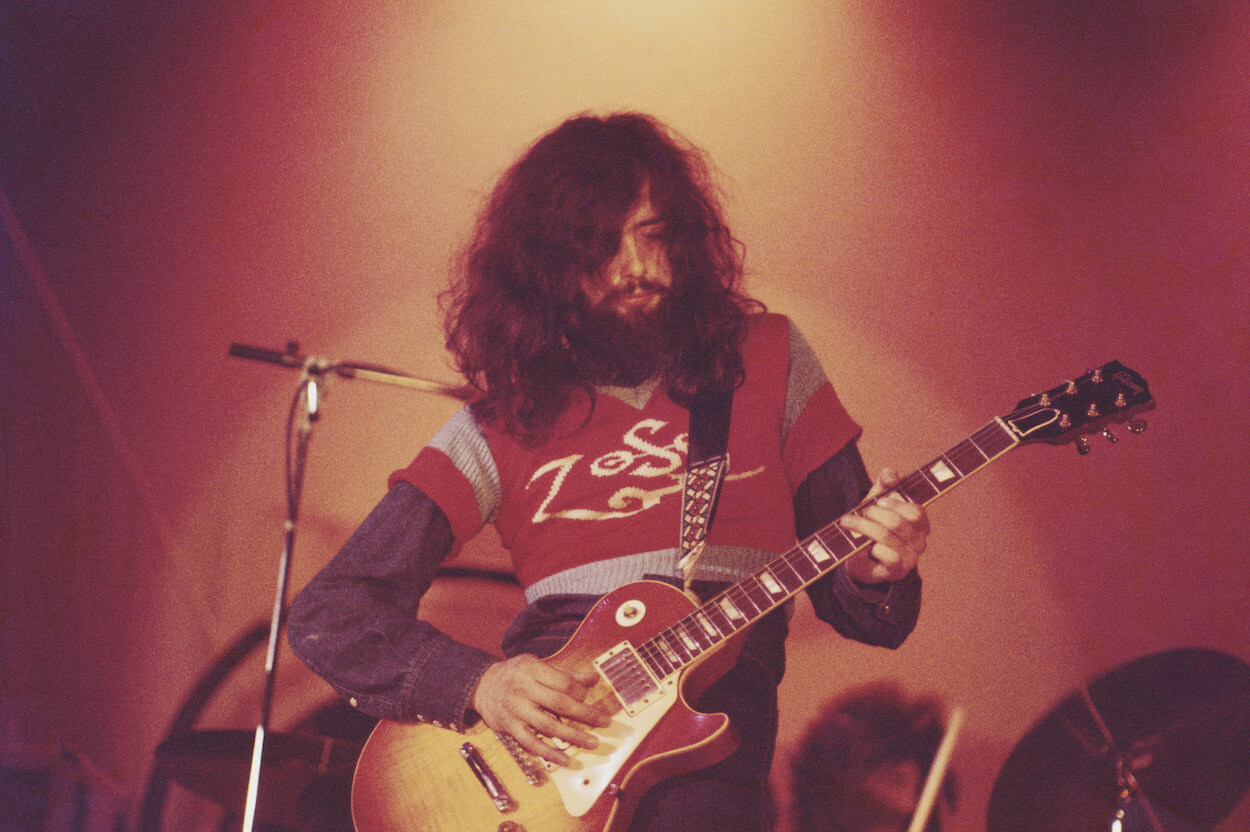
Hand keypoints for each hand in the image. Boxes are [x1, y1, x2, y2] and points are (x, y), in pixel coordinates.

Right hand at [471, 654, 609, 766]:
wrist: (481, 685)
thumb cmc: (515, 674)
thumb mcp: (538, 665)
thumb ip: (565, 674)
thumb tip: (593, 679)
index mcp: (532, 669)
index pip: (563, 683)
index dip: (580, 692)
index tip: (588, 698)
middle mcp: (523, 689)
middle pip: (559, 704)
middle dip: (585, 715)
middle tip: (604, 722)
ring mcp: (516, 710)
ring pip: (548, 726)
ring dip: (573, 736)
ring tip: (592, 742)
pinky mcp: (510, 727)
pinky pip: (531, 743)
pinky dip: (549, 753)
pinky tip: (565, 760)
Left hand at [841, 467, 928, 584]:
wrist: (860, 559)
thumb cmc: (872, 526)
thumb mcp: (877, 501)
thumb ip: (885, 483)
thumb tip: (891, 474)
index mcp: (920, 523)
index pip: (916, 511)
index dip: (894, 503)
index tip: (877, 500)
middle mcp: (920, 541)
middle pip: (898, 522)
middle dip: (874, 514)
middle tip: (861, 512)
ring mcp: (911, 558)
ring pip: (886, 536)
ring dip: (863, 527)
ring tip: (848, 522)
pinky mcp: (898, 571)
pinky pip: (887, 555)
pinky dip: (872, 547)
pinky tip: (865, 546)